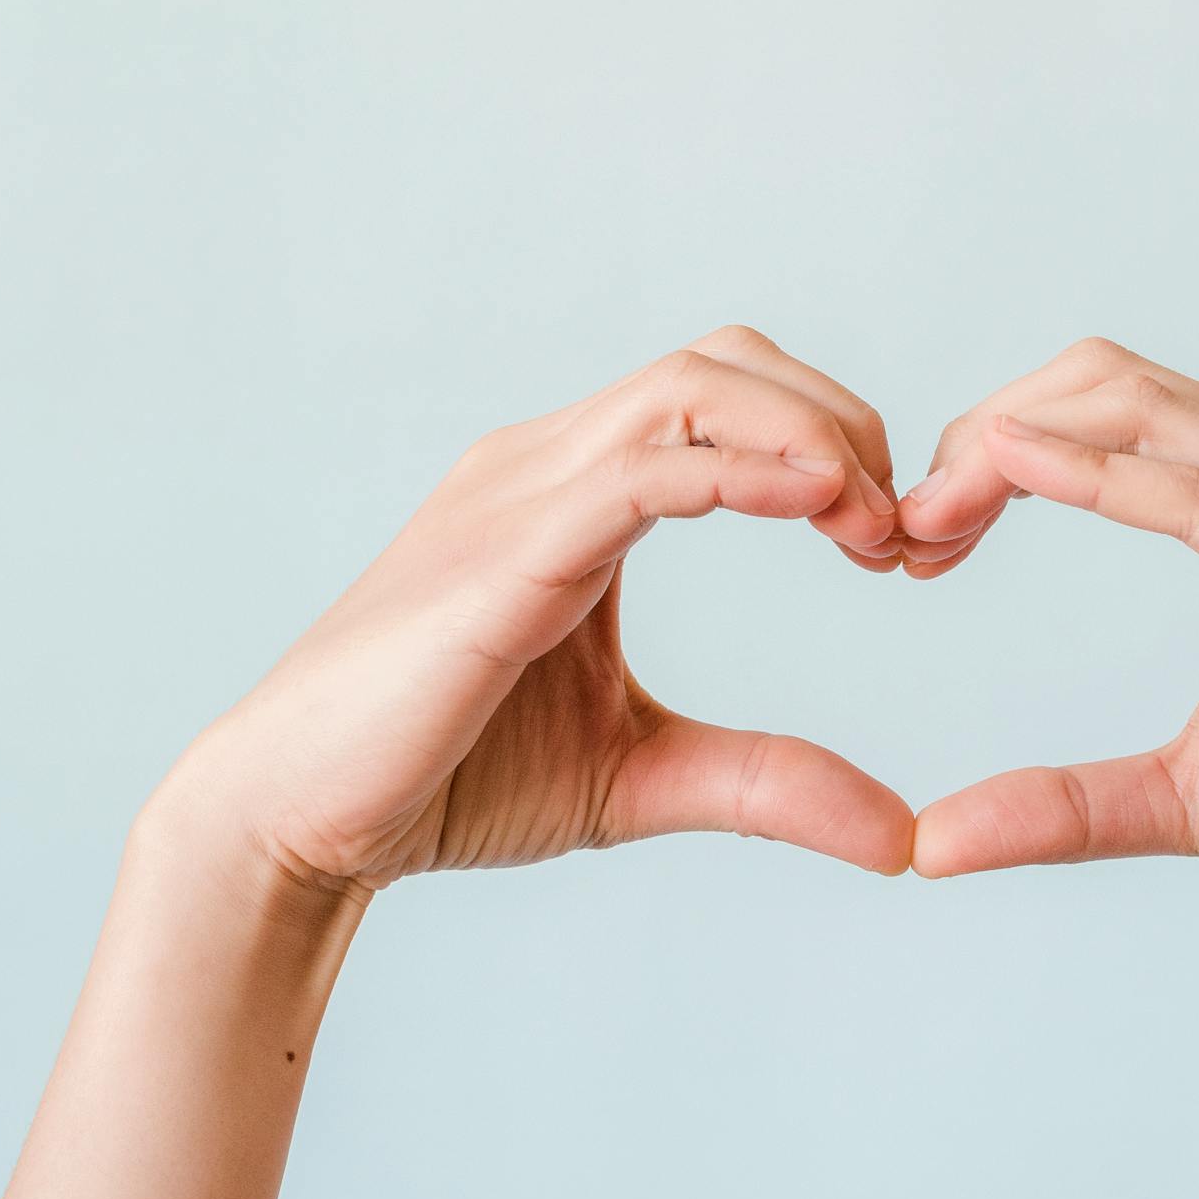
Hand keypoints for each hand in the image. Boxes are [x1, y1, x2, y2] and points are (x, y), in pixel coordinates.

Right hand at [164, 328, 913, 891]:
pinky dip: (738, 469)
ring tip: (871, 522)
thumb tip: (901, 836)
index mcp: (577, 489)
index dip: (832, 443)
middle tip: (899, 531)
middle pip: (726, 361)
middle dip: (837, 422)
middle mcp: (546, 462)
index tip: (895, 544)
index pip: (727, 393)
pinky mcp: (505, 550)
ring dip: (806, 436)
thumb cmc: (448, 782)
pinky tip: (812, 506)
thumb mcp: (644, 779)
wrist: (298, 824)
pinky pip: (638, 470)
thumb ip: (767, 784)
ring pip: (690, 387)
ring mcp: (519, 492)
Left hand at [899, 338, 1198, 914]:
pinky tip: (1017, 472)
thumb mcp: (1187, 794)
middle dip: (983, 432)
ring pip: (1143, 409)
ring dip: (1016, 442)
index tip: (915, 543)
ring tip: (929, 516)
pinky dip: (1103, 475)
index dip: (989, 452)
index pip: (1096, 413)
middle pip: (1102, 380)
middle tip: (905, 532)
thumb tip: (927, 844)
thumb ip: (1065, 805)